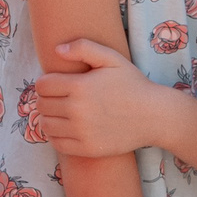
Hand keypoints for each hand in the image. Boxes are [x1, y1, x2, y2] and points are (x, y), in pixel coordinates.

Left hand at [36, 40, 164, 159]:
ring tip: (60, 112)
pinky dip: (55, 135)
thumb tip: (56, 50)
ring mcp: (82, 132)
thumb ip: (83, 47)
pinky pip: (57, 143)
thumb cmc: (132, 84)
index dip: (45, 83)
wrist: (154, 116)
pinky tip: (65, 128)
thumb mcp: (112, 58)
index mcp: (79, 86)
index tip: (55, 84)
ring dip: (48, 117)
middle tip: (58, 98)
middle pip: (42, 105)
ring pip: (46, 124)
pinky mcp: (87, 148)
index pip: (42, 85)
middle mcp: (77, 110)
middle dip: (46, 99)